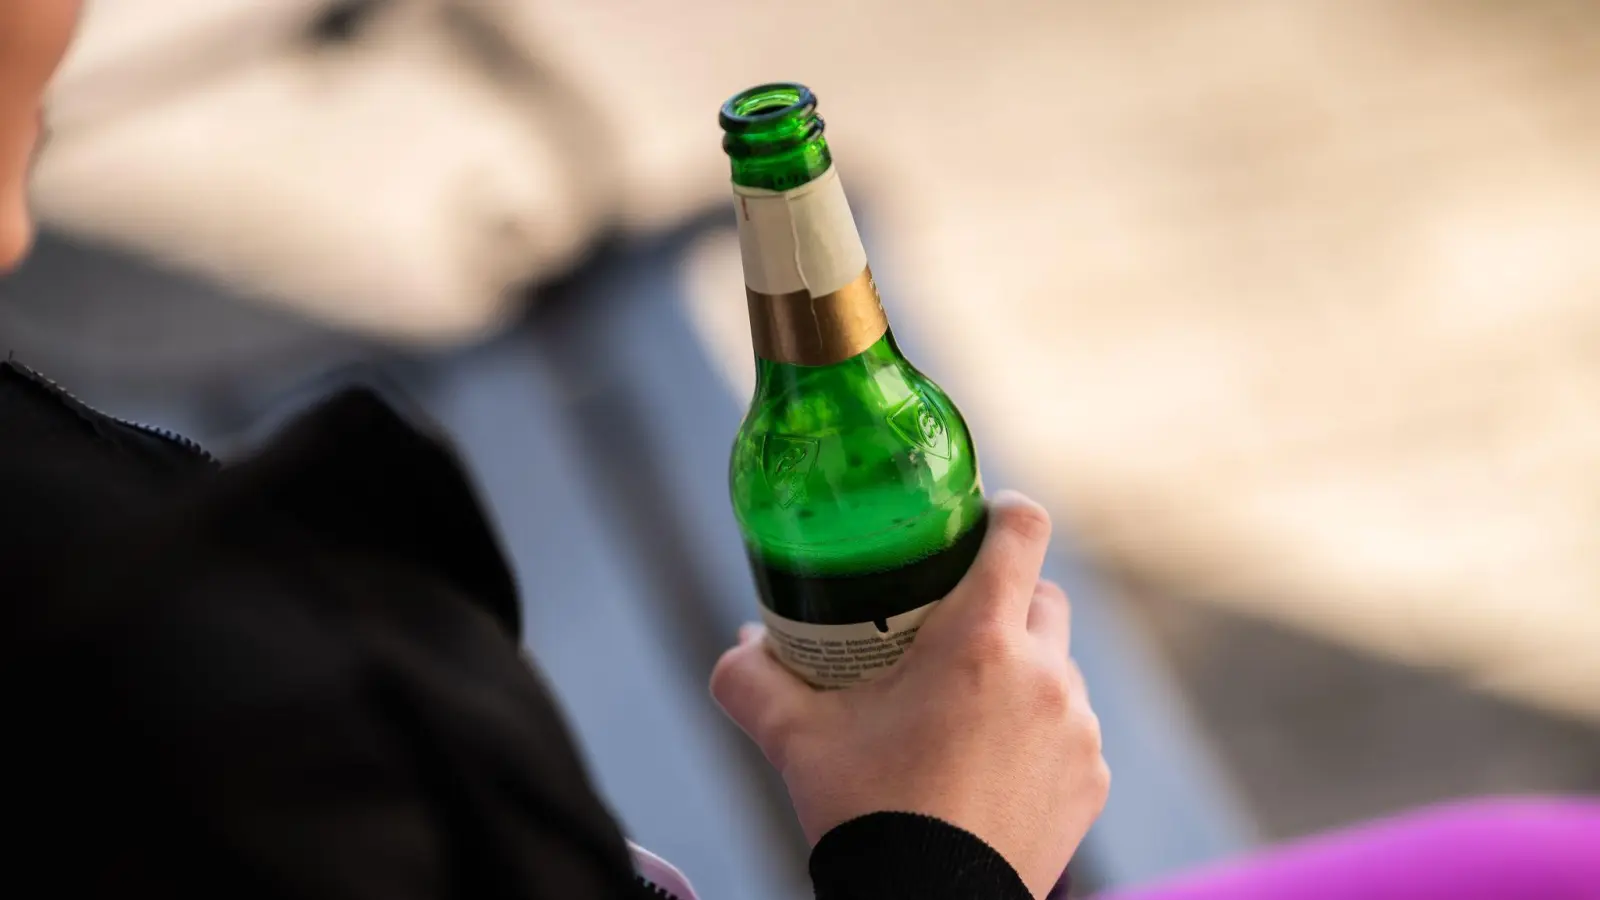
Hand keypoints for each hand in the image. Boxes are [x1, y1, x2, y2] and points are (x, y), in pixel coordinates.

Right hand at [712, 491, 1109, 898]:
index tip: (980, 520)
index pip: (1023, 530)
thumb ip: (752, 679)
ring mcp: (1078, 729)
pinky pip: (1073, 730)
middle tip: (953, 626)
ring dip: (1024, 670)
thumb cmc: (866, 813)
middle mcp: (1045, 674)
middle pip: (1044, 595)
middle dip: (1006, 598)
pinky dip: (1040, 732)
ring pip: (1059, 667)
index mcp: (980, 641)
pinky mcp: (1092, 779)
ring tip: (967, 708)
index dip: (1003, 512)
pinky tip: (993, 763)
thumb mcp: (795, 739)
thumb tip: (740, 645)